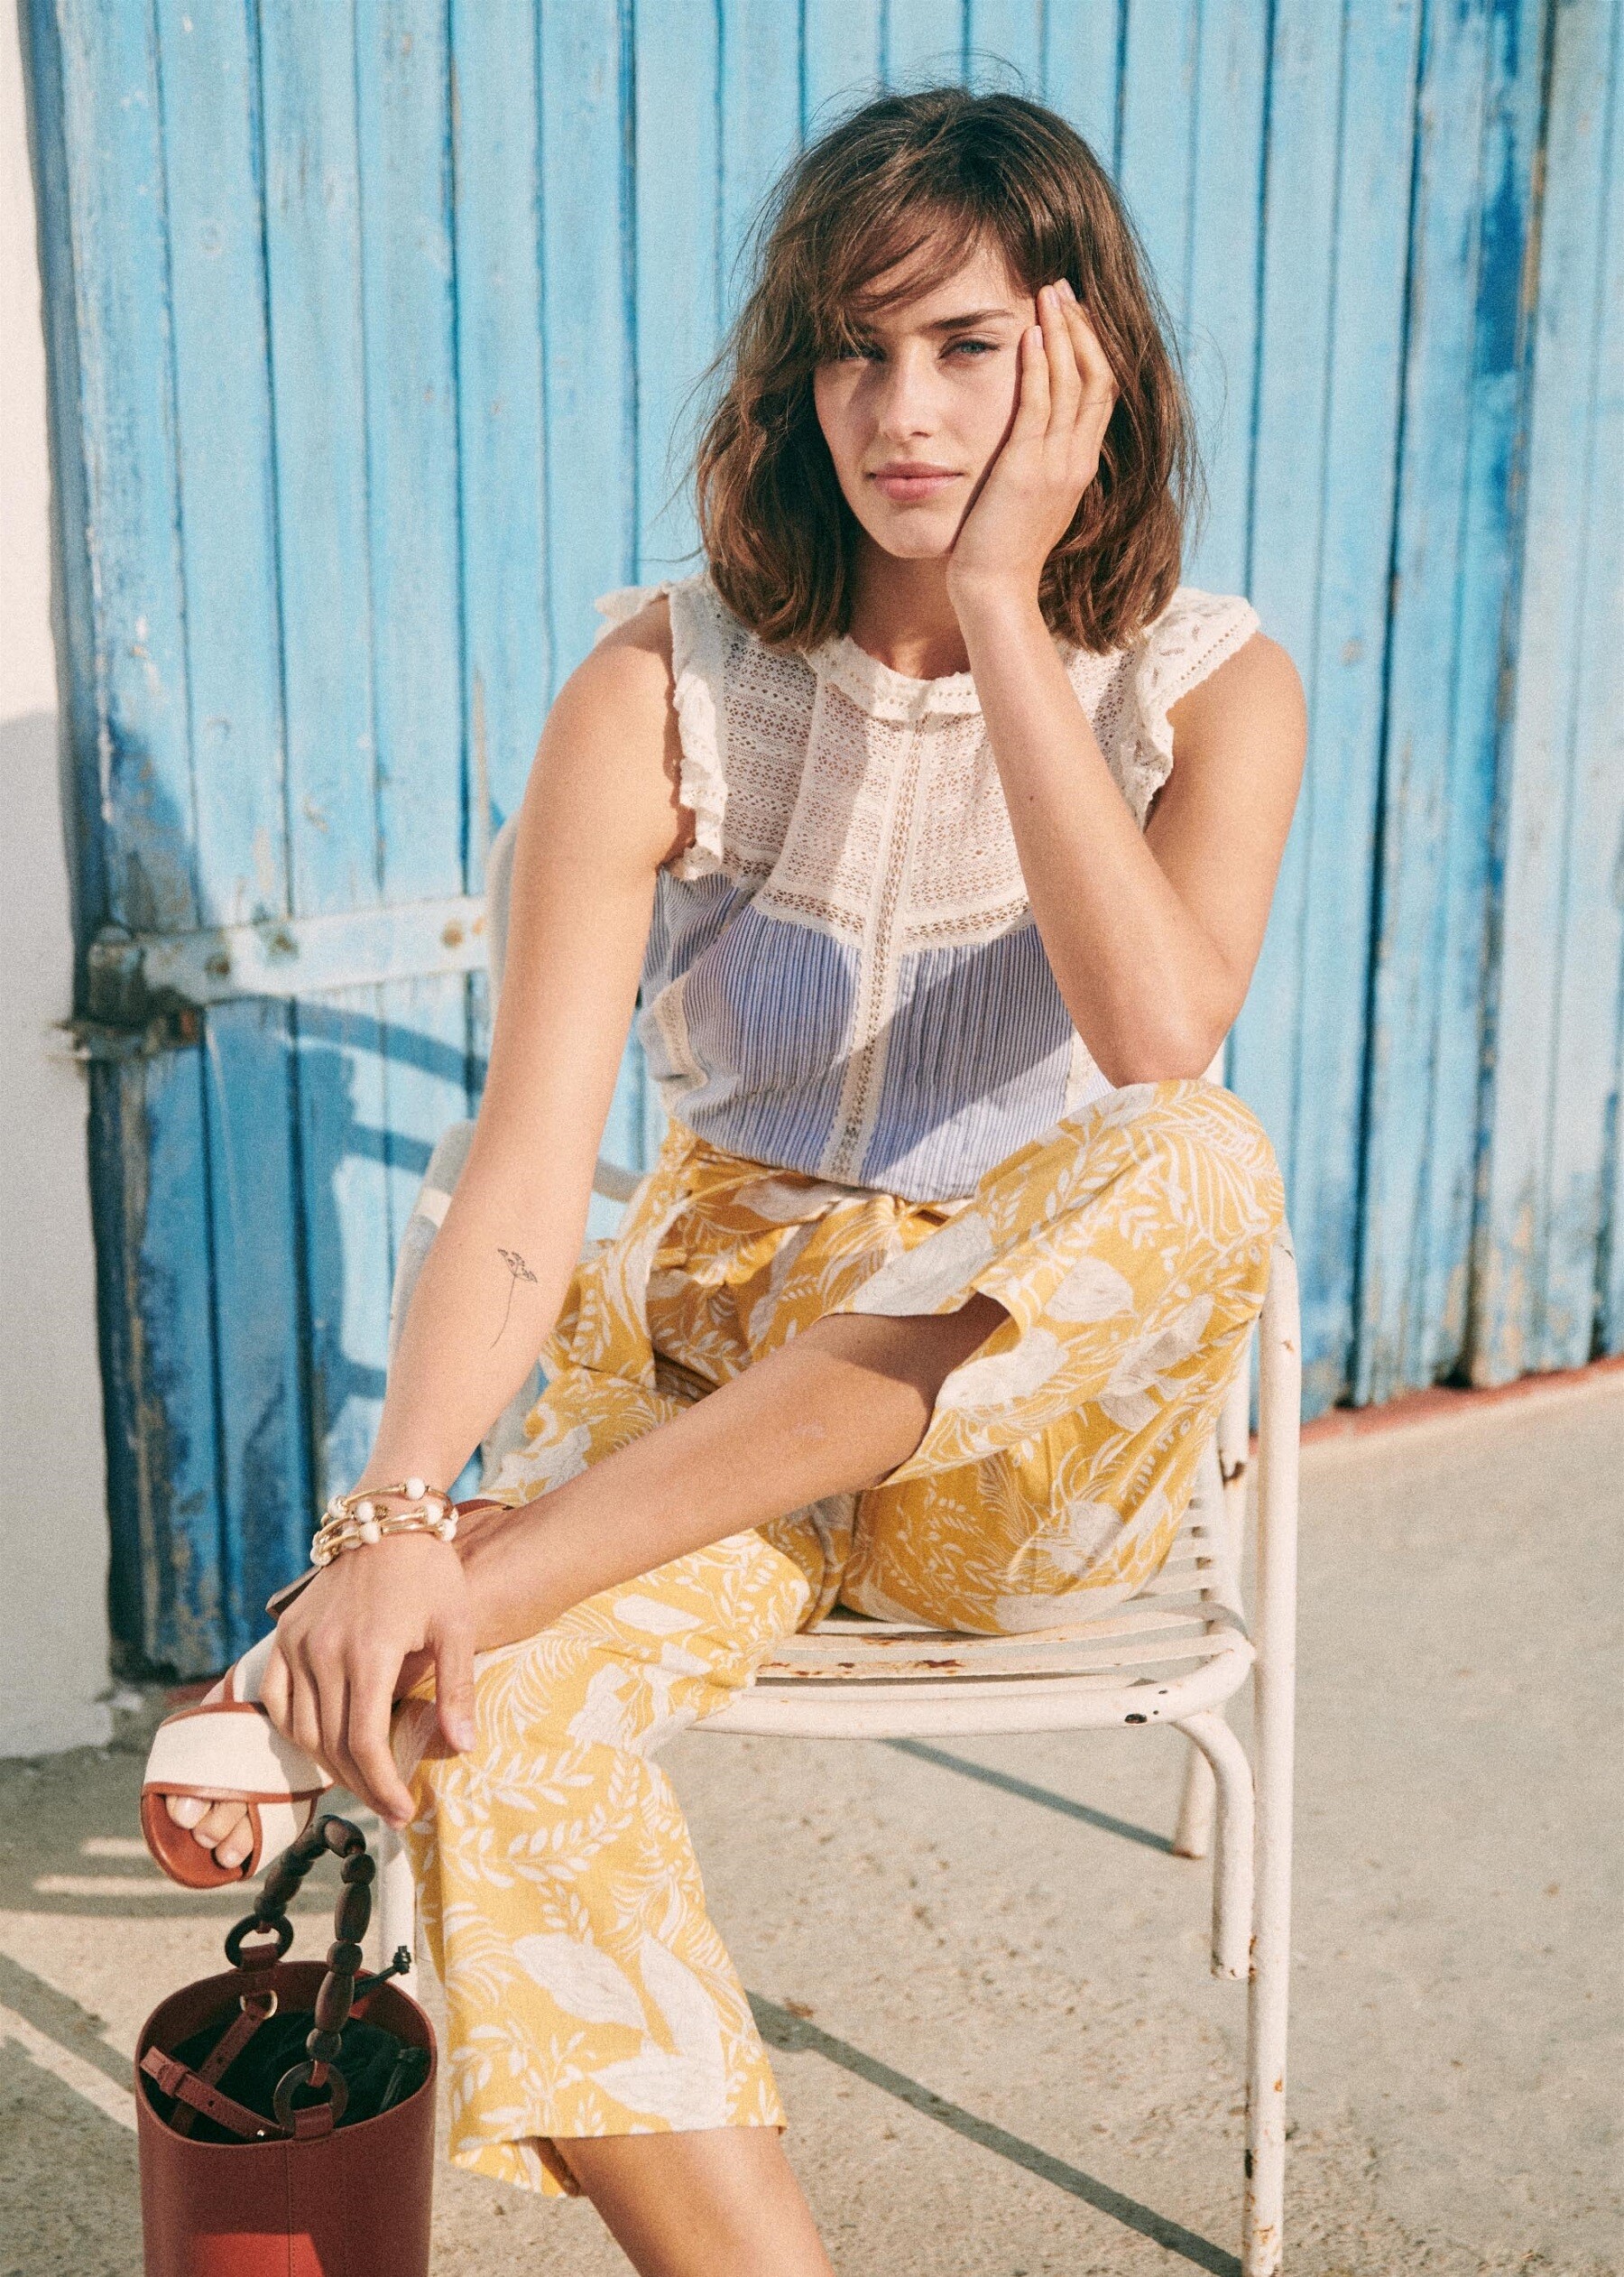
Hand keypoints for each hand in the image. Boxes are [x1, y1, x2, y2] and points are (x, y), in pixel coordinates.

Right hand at [260, 1534, 476, 1828]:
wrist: (388, 1520)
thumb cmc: (432, 1572)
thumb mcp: (457, 1626)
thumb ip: (457, 1689)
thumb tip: (462, 1750)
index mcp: (370, 1651)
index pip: (363, 1741)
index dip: (382, 1785)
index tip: (403, 1811)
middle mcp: (324, 1650)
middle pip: (333, 1744)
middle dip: (363, 1785)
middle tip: (390, 1808)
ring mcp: (298, 1643)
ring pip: (302, 1729)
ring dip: (330, 1765)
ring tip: (364, 1782)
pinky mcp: (284, 1635)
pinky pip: (276, 1701)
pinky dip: (295, 1732)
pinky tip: (323, 1747)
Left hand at [946, 277, 1117, 601]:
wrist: (993, 590)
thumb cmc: (999, 551)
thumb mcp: (1028, 501)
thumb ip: (1036, 467)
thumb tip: (1028, 443)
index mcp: (1079, 467)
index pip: (1100, 393)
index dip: (1091, 348)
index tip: (1074, 314)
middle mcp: (1077, 461)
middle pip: (1098, 377)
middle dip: (1082, 328)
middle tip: (1063, 288)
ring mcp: (1057, 464)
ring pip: (1074, 382)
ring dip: (1062, 333)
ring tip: (1049, 293)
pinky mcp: (1027, 469)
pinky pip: (1040, 404)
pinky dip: (1039, 365)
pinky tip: (1031, 333)